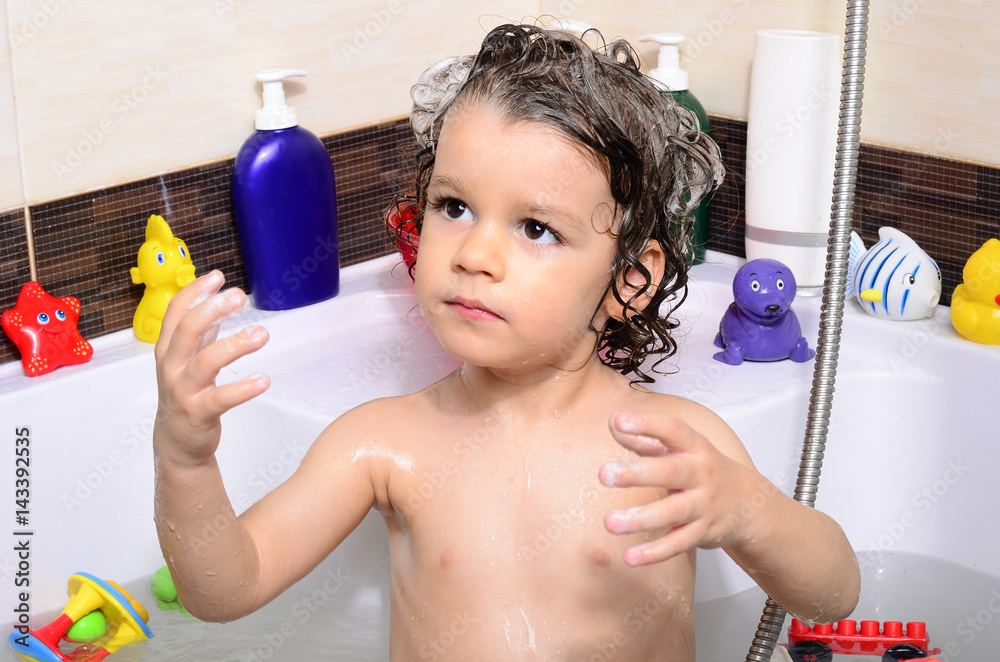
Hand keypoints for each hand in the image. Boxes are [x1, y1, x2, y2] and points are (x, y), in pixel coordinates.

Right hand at [153, 270, 269, 465]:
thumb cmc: (184, 392)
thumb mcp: (187, 357)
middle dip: (213, 309)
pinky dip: (243, 388)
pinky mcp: (198, 412)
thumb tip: (214, 298)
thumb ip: (200, 330)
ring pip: (206, 361)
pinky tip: (263, 380)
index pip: (177, 312)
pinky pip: (221, 398)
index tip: (218, 276)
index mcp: (168, 348)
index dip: (196, 292)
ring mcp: (183, 390)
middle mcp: (172, 366)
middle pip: (188, 330)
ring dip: (236, 344)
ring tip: (262, 334)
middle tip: (239, 297)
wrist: (176, 440)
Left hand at [599, 411, 763, 565]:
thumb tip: (614, 423)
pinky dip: (654, 553)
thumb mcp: (680, 449)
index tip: (619, 420)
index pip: (672, 429)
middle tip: (604, 474)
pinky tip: (630, 557)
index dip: (647, 423)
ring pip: (672, 512)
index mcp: (694, 447)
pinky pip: (678, 544)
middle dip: (637, 474)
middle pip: (670, 472)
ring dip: (640, 519)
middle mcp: (701, 473)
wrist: (747, 503)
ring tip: (610, 523)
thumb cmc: (701, 469)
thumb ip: (646, 438)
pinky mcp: (702, 532)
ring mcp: (703, 504)